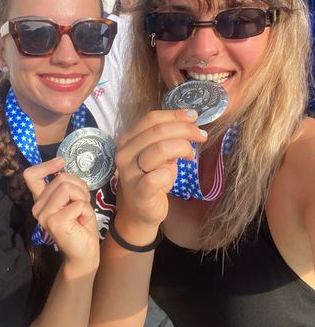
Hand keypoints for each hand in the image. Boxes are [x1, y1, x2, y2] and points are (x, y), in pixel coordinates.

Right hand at [24, 158, 98, 271]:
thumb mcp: (74, 198)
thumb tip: (63, 166)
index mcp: (41, 199)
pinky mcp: (55, 222)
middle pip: (60, 178)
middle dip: (79, 187)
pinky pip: (77, 203)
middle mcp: (38, 207)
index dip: (46, 165)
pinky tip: (82, 222)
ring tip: (82, 212)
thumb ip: (66, 185)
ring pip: (67, 188)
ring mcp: (44, 215)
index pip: (31, 175)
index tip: (61, 162)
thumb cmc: (81, 223)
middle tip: (81, 205)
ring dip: (83, 198)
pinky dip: (87, 211)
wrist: (85, 252)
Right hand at [115, 109, 207, 228]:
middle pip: (158, 131)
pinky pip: (157, 176)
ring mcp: (129, 172)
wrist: (140, 212)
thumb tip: (191, 121)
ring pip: (159, 149)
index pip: (151, 119)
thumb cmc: (152, 178)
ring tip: (190, 156)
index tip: (194, 116)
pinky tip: (173, 174)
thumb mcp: (158, 154)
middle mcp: (124, 153)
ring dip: (182, 149)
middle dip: (185, 130)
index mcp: (128, 139)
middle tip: (201, 135)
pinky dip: (170, 173)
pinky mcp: (138, 191)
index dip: (175, 115)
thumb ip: (167, 138)